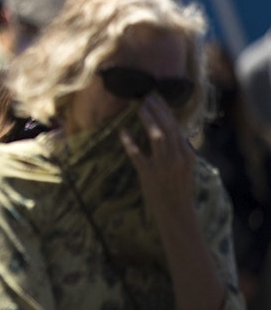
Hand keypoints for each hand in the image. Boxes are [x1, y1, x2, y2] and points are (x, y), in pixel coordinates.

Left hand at [119, 96, 196, 227]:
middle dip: (157, 110)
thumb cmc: (178, 189)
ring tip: (140, 108)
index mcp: (187, 155)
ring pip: (158, 137)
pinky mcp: (149, 175)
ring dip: (149, 120)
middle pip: (168, 128)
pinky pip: (138, 156)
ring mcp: (164, 167)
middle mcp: (178, 158)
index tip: (157, 98)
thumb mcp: (185, 168)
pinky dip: (130, 143)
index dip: (165, 111)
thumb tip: (174, 133)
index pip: (176, 127)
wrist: (176, 213)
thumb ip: (181, 150)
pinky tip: (123, 132)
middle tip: (146, 97)